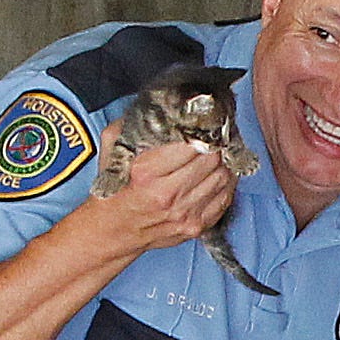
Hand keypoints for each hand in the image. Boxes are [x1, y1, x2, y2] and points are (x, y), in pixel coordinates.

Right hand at [84, 129, 236, 251]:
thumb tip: (161, 109)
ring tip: (219, 151)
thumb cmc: (114, 190)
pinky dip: (227, 183)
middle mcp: (167, 194)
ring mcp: (184, 213)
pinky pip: (224, 198)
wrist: (114, 231)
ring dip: (225, 161)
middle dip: (217, 143)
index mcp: (146, 171)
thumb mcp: (112, 150)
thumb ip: (132, 125)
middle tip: (217, 134)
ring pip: (223, 177)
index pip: (192, 143)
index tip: (205, 122)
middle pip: (212, 159)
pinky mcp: (195, 226)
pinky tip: (220, 173)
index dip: (203, 130)